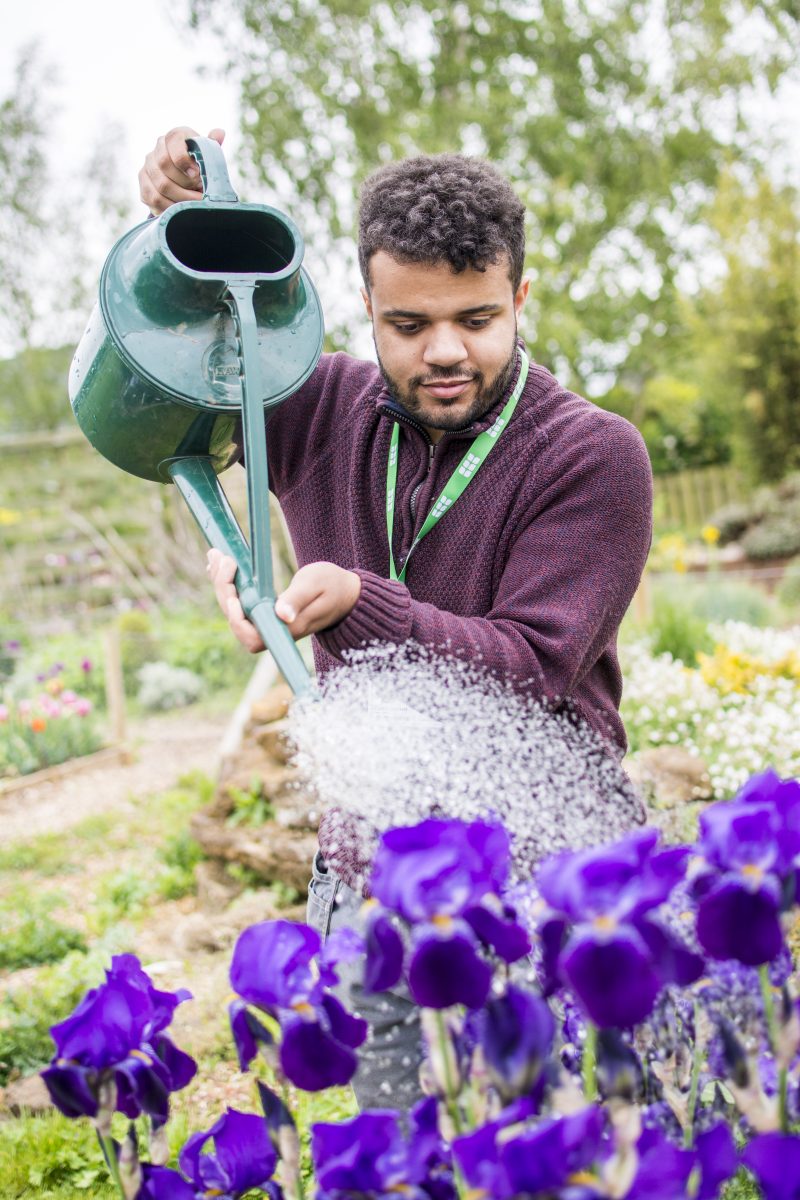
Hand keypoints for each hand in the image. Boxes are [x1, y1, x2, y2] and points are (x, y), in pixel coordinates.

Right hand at [138, 126, 225, 214]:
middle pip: (164, 164)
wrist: (185, 177)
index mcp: (174, 137)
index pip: (174, 143)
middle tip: (199, 192)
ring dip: (180, 198)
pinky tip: (182, 210)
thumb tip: (220, 133)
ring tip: (194, 204)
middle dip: (185, 182)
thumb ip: (212, 145)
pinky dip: (170, 207)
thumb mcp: (207, 154)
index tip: (197, 175)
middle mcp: (157, 148)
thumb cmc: (199, 164)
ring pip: (160, 185)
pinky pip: (154, 199)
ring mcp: (148, 166)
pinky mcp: (144, 184)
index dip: (184, 160)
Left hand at [206, 551, 360, 652]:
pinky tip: (220, 565)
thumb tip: (281, 615)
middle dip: (223, 588)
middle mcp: (274, 628)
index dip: (237, 621)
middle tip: (221, 558)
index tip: (234, 596)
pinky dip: (228, 582)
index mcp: (288, 627)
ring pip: (234, 608)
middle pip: (236, 619)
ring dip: (221, 582)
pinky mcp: (266, 609)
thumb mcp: (317, 585)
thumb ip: (298, 599)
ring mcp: (268, 619)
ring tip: (215, 555)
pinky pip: (240, 600)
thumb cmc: (333, 587)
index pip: (253, 637)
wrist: (345, 594)